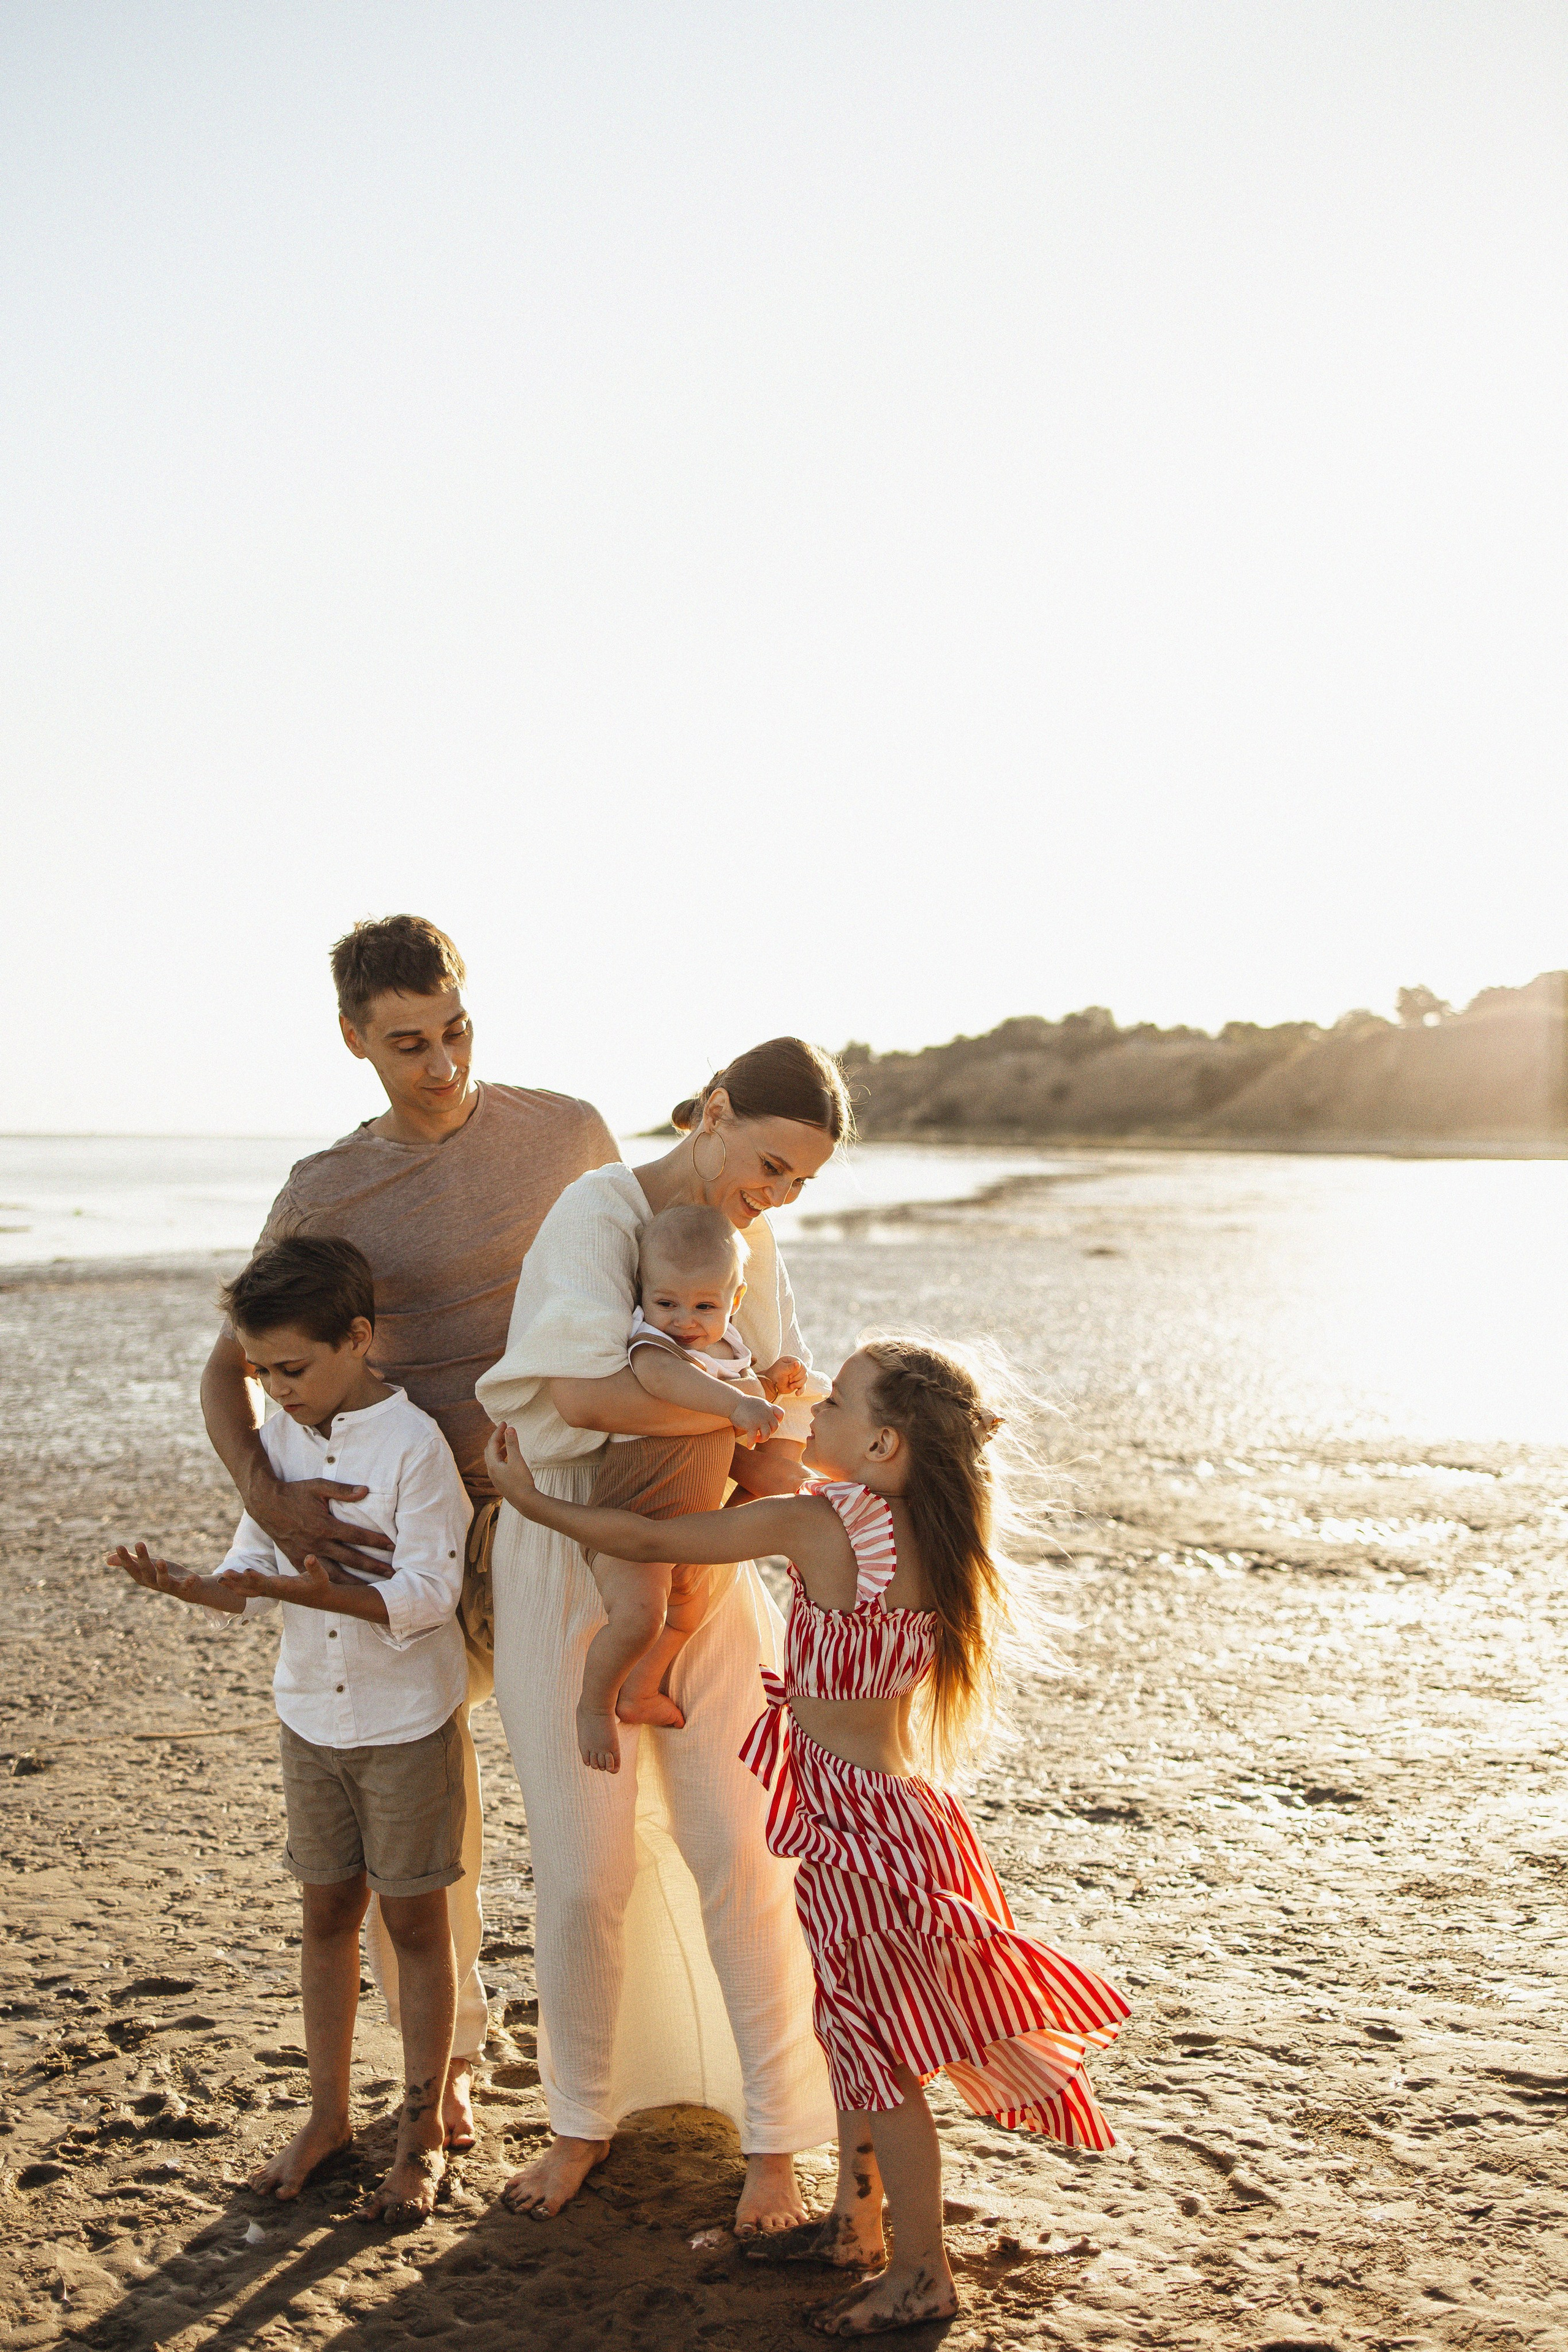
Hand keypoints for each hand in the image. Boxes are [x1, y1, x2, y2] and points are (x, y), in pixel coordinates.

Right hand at [106, 1544, 244, 1612]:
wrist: (185, 1590)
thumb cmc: (161, 1575)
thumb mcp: (145, 1567)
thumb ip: (130, 1562)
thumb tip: (107, 1559)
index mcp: (142, 1577)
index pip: (132, 1567)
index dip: (124, 1558)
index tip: (119, 1546)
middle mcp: (153, 1583)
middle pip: (146, 1571)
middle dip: (142, 1558)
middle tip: (139, 1543)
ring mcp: (168, 1586)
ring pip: (163, 1580)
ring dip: (162, 1571)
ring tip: (161, 1560)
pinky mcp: (183, 1588)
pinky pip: (186, 1586)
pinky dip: (189, 1582)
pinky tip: (193, 1576)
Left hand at [224, 1552, 339, 1609]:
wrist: (318, 1598)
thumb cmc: (319, 1585)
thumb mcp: (320, 1576)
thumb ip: (314, 1567)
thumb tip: (310, 1557)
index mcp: (284, 1587)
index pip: (267, 1583)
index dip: (256, 1578)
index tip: (246, 1571)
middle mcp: (274, 1591)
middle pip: (252, 1588)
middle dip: (237, 1582)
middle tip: (222, 1576)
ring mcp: (270, 1591)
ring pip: (248, 1590)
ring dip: (233, 1585)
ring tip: (219, 1579)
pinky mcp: (269, 1589)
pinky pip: (250, 1589)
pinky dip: (238, 1585)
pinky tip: (229, 1581)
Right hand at [245, 1470, 395, 1578]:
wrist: (265, 1505)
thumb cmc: (294, 1493)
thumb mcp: (318, 1487)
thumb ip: (342, 1490)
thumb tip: (365, 1490)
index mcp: (324, 1525)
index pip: (357, 1536)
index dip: (376, 1541)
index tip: (392, 1546)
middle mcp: (317, 1543)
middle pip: (351, 1559)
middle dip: (373, 1566)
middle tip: (392, 1573)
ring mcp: (307, 1555)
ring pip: (336, 1573)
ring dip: (357, 1581)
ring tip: (375, 1587)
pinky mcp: (297, 1561)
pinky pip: (317, 1576)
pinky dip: (333, 1584)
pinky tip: (346, 1590)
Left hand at [484, 1422, 539, 1506]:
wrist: (525, 1502)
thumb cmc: (521, 1481)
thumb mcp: (517, 1460)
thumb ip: (512, 1444)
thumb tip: (509, 1428)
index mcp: (493, 1465)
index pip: (492, 1443)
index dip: (498, 1431)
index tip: (505, 1422)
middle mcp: (491, 1471)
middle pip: (489, 1450)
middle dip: (496, 1439)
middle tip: (504, 1430)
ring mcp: (496, 1478)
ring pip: (493, 1459)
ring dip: (499, 1448)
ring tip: (508, 1441)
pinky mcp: (501, 1482)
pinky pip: (497, 1465)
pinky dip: (502, 1457)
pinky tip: (510, 1458)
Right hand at [730, 1395, 784, 1446]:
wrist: (732, 1402)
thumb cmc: (742, 1404)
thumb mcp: (758, 1403)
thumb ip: (764, 1410)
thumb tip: (766, 1420)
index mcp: (768, 1407)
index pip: (781, 1414)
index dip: (778, 1421)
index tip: (770, 1424)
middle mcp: (766, 1413)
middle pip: (775, 1427)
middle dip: (769, 1432)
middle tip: (761, 1434)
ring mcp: (759, 1419)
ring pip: (767, 1434)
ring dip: (762, 1439)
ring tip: (756, 1440)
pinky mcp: (751, 1425)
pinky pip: (753, 1438)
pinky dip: (751, 1444)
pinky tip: (749, 1446)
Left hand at [757, 1356, 807, 1401]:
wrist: (771, 1383)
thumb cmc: (774, 1373)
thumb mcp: (781, 1369)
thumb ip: (790, 1366)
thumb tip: (799, 1363)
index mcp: (793, 1360)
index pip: (802, 1365)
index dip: (797, 1371)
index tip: (789, 1376)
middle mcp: (797, 1367)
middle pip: (804, 1372)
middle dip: (797, 1378)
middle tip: (789, 1380)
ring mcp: (798, 1375)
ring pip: (805, 1379)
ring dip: (798, 1384)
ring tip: (791, 1386)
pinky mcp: (797, 1383)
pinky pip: (803, 1387)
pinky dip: (801, 1390)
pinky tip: (797, 1394)